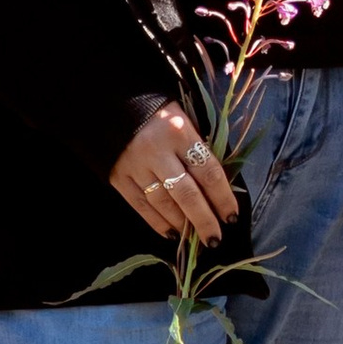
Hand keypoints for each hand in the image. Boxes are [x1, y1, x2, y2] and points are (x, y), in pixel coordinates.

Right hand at [110, 103, 238, 244]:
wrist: (110, 104)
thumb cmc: (157, 112)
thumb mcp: (184, 118)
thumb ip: (198, 147)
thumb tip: (215, 185)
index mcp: (180, 132)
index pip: (208, 171)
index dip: (223, 197)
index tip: (232, 216)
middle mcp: (158, 151)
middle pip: (187, 194)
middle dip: (204, 220)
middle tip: (215, 238)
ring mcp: (136, 166)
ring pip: (164, 203)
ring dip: (182, 224)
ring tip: (195, 238)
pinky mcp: (119, 177)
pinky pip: (141, 205)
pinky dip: (157, 222)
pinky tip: (171, 233)